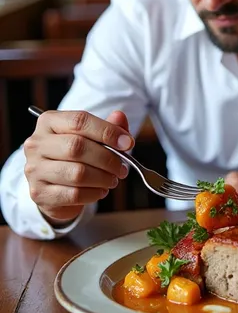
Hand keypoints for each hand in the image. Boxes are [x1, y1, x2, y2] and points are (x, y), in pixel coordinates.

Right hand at [24, 110, 133, 225]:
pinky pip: (74, 194)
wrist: (53, 184)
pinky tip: (101, 190)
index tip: (128, 143)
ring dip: (103, 178)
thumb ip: (108, 126)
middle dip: (107, 159)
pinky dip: (94, 193)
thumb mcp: (92, 136)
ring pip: (77, 173)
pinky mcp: (39, 193)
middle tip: (122, 168)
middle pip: (77, 147)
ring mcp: (35, 169)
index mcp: (49, 122)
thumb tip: (120, 117)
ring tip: (112, 179)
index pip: (79, 121)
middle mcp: (37, 143)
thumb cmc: (75, 155)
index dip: (107, 132)